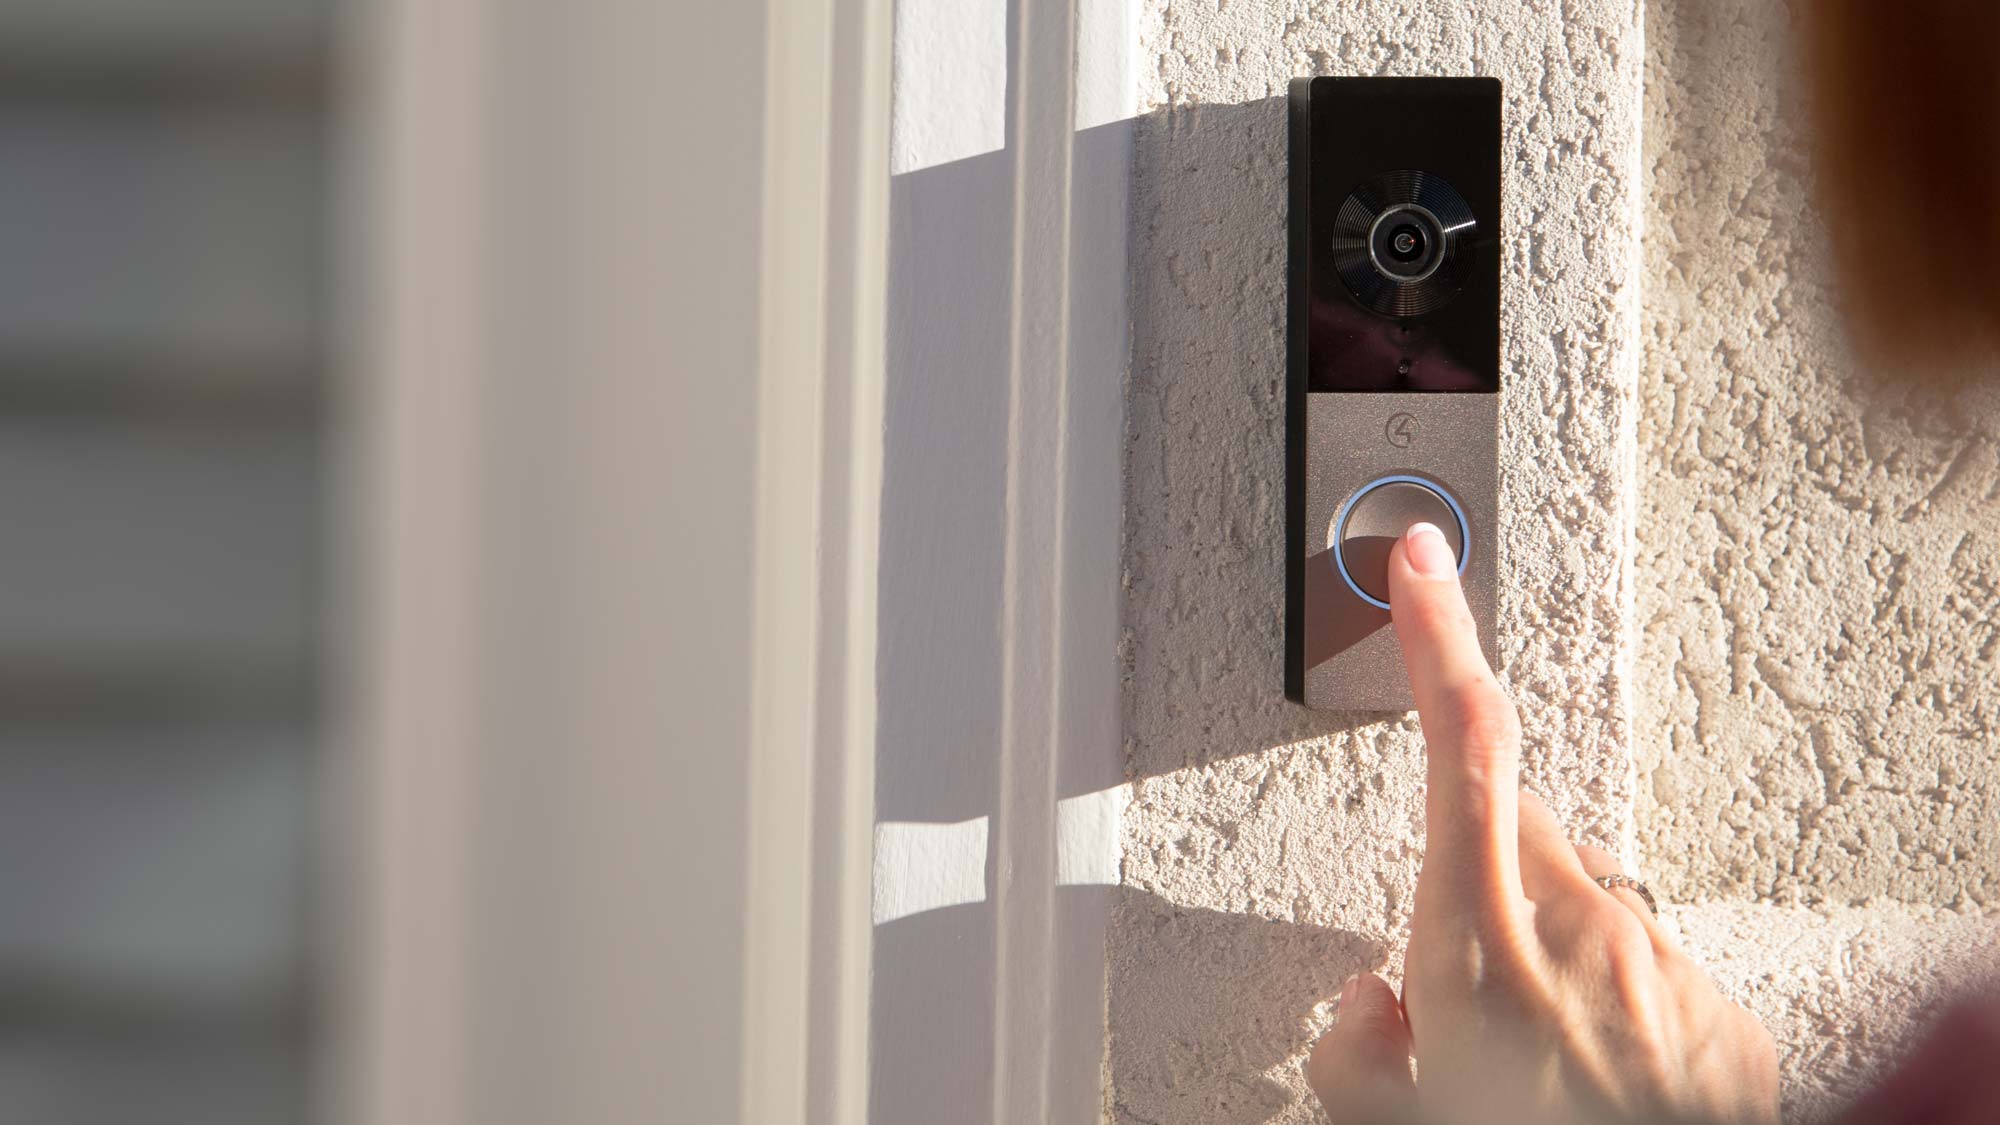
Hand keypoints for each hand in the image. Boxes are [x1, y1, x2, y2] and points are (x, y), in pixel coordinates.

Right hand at [1305, 523, 1779, 1124]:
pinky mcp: (1724, 1019)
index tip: (1421, 563)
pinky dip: (1609, 1007)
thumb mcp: (1389, 1118)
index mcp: (1480, 948)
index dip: (1436, 638)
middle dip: (1471, 874)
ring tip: (1532, 1063)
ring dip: (1541, 956)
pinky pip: (1644, 974)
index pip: (1463, 744)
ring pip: (1580, 912)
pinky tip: (1600, 1081)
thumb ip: (1358, 1042)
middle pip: (1511, 836)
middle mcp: (1582, 937)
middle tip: (1450, 981)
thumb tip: (1372, 1004)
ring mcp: (1662, 973)